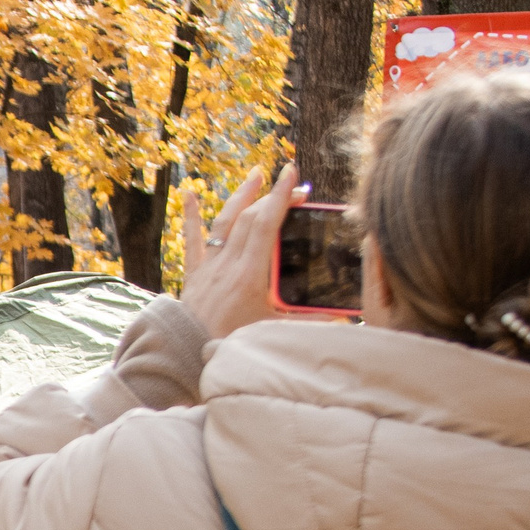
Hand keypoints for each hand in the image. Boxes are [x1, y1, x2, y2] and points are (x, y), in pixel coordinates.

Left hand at [179, 163, 303, 340]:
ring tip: (256, 175)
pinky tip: (190, 193)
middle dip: (273, 196)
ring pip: (224, 222)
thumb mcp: (273, 333)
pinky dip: (192, 215)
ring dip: (241, 196)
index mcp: (249, 275)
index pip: (266, 225)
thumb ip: (307, 322)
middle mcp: (227, 264)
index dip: (280, 197)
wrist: (187, 355)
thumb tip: (342, 318)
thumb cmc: (231, 345)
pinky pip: (193, 239)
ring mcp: (209, 266)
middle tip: (293, 187)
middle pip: (250, 218)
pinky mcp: (195, 273)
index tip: (292, 175)